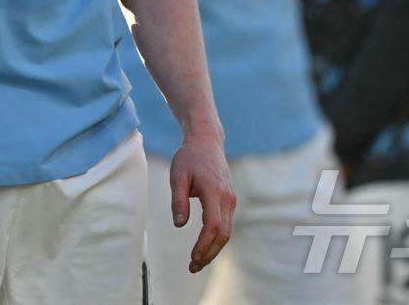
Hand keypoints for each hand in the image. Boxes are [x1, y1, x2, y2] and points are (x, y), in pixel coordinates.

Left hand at [169, 133, 236, 272]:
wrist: (206, 141)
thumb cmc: (189, 157)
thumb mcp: (177, 175)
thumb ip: (178, 200)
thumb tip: (179, 225)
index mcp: (214, 191)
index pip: (213, 226)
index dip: (203, 245)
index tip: (192, 258)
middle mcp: (227, 198)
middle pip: (223, 234)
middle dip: (209, 253)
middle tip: (192, 267)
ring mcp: (230, 199)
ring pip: (227, 232)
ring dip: (213, 248)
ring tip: (197, 262)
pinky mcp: (229, 200)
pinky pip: (226, 224)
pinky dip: (216, 239)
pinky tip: (204, 246)